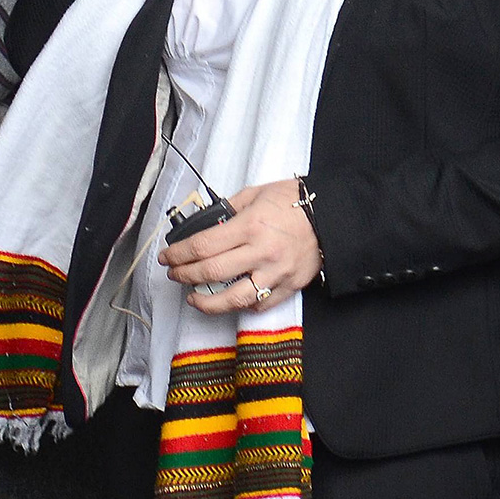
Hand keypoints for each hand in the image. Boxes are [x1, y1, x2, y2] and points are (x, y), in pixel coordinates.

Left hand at [158, 178, 321, 313]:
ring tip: (193, 297)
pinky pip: (259, 304)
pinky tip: (228, 300)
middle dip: (185, 275)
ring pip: (233, 298)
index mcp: (250, 226)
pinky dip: (240, 305)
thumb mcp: (256, 193)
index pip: (203, 246)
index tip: (167, 256)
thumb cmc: (293, 200)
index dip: (179, 254)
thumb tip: (205, 222)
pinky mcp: (288, 287)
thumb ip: (229, 208)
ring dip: (206, 302)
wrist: (331, 216)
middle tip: (174, 273)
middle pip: (211, 272)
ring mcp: (275, 273)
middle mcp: (261, 252)